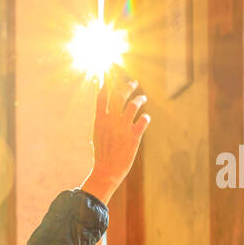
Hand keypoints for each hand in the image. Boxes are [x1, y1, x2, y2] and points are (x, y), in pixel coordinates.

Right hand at [81, 66, 150, 205]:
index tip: (108, 73)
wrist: (107, 170)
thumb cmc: (102, 154)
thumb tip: (104, 110)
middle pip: (119, 96)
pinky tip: (146, 118)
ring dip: (139, 100)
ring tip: (142, 99)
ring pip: (133, 106)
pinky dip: (145, 117)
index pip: (102, 96)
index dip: (106, 83)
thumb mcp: (98, 134)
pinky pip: (143, 120)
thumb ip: (102, 120)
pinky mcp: (134, 136)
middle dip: (127, 87)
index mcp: (100, 120)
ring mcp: (122, 128)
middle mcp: (111, 121)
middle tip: (133, 83)